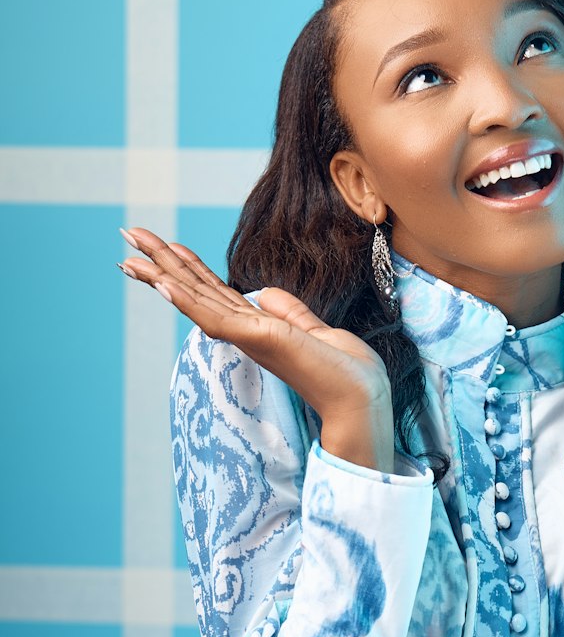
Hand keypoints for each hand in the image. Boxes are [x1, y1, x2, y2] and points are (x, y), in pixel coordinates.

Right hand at [118, 227, 394, 472]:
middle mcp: (248, 333)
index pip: (216, 293)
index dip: (190, 268)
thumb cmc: (348, 375)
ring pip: (197, 300)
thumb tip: (265, 294)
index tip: (166, 245)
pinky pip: (215, 318)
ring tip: (129, 255)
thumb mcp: (319, 332)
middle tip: (128, 235)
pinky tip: (163, 283)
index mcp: (260, 328)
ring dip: (162, 275)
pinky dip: (188, 300)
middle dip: (162, 263)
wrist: (363, 401)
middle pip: (197, 291)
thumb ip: (290, 313)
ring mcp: (250, 338)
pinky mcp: (260, 340)